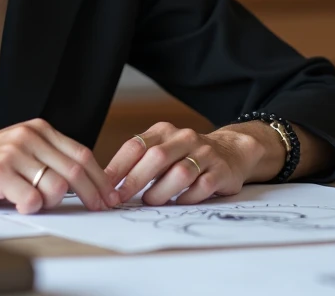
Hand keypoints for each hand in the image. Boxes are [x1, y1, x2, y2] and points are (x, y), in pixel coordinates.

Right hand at [0, 118, 121, 213]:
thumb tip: (85, 184)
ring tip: (36, 202)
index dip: (100, 178)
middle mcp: (27, 136)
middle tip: (99, 209)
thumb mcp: (18, 152)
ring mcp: (13, 153)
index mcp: (37, 129)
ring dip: (53, 201)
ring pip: (57, 185)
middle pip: (76, 169)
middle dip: (93, 194)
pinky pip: (31, 199)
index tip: (109, 195)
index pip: (82, 153)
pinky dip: (31, 208)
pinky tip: (18, 204)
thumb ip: (47, 160)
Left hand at [104, 121, 275, 205]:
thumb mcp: (162, 149)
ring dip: (160, 192)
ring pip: (179, 173)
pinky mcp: (220, 172)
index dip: (118, 167)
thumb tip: (106, 185)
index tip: (104, 187)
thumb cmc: (185, 156)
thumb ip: (139, 162)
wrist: (230, 151)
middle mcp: (184, 138)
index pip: (136, 145)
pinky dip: (186, 198)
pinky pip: (201, 187)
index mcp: (164, 132)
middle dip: (135, 180)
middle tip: (120, 199)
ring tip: (150, 201)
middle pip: (156, 157)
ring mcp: (204, 154)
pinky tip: (178, 202)